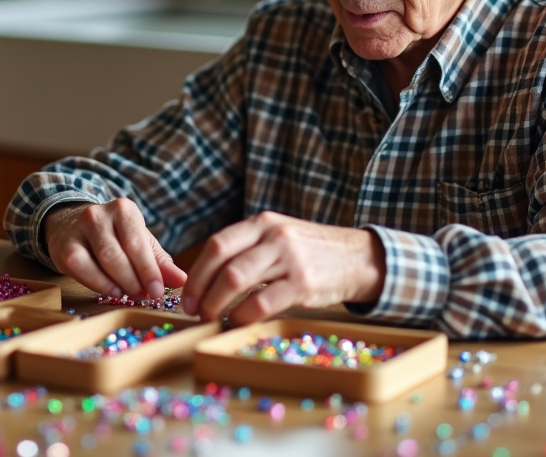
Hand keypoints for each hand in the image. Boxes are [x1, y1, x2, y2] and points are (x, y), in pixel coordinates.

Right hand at [44, 199, 187, 299]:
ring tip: (130, 294)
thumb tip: (183, 281)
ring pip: (101, 260)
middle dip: (135, 279)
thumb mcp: (140, 243)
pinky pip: (81, 268)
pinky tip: (112, 291)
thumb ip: (160, 262)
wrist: (72, 226)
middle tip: (145, 296)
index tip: (158, 292)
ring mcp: (79, 228)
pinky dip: (99, 284)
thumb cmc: (113, 237)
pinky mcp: (64, 246)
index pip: (137, 242)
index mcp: (124, 209)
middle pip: (119, 253)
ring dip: (119, 283)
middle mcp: (99, 214)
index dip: (148, 270)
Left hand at [180, 212, 384, 324]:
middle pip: (222, 263)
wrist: (359, 258)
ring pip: (236, 280)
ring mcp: (289, 258)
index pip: (217, 244)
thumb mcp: (279, 237)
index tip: (187, 295)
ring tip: (211, 318)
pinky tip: (238, 322)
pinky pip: (262, 302)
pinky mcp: (303, 283)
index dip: (196, 272)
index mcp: (262, 224)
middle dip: (200, 290)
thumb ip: (249, 249)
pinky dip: (242, 315)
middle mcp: (273, 236)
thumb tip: (208, 279)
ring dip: (216, 304)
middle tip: (193, 310)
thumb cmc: (311, 252)